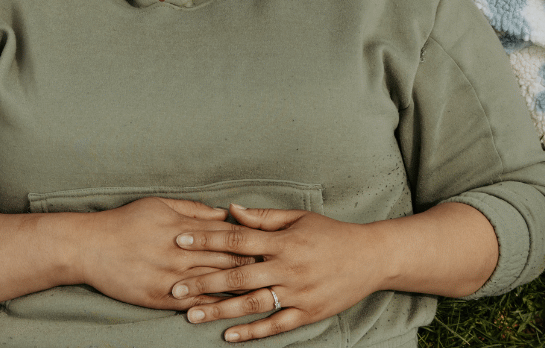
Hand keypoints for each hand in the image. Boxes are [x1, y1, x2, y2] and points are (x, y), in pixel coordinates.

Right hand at [76, 198, 255, 310]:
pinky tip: (226, 311)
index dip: (249, 240)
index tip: (271, 243)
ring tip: (262, 291)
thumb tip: (221, 212)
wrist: (91, 247)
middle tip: (278, 268)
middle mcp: (179, 252)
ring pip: (211, 283)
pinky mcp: (158, 297)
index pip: (224, 234)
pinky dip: (210, 306)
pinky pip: (190, 303)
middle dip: (252, 265)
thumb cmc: (126, 221)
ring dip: (237, 288)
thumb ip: (192, 210)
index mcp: (182, 228)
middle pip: (223, 260)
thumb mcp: (159, 205)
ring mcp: (169, 277)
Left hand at [169, 204, 378, 341]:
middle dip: (203, 282)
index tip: (180, 240)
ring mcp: (297, 293)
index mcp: (282, 241)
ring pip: (252, 304)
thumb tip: (230, 210)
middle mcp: (287, 268)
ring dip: (220, 311)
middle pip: (238, 276)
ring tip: (191, 316)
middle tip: (174, 288)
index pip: (236, 239)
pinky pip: (275, 325)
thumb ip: (262, 217)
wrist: (370, 257)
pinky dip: (252, 332)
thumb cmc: (330, 233)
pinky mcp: (307, 313)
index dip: (207, 239)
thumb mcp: (297, 217)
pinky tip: (229, 337)